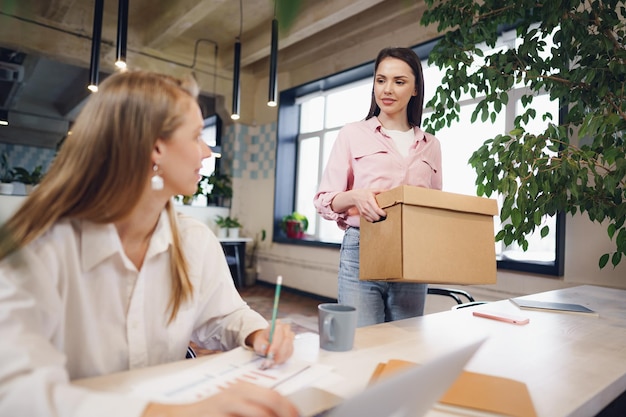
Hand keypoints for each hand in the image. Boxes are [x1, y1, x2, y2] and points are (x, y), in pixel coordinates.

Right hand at [143, 380, 298, 416]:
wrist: (179, 414)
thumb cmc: (212, 411)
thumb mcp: (236, 404)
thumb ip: (256, 406)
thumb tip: (281, 412)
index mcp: (245, 388)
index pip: (276, 397)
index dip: (291, 409)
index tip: (297, 416)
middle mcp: (237, 393)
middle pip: (272, 401)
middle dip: (286, 412)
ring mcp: (226, 404)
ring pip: (259, 412)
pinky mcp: (217, 413)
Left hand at [246, 322, 294, 364]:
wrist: (266, 341)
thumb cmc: (262, 340)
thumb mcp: (258, 342)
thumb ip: (261, 345)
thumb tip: (266, 348)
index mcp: (277, 324)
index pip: (279, 333)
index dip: (276, 345)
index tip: (270, 354)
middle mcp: (286, 329)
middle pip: (286, 341)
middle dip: (279, 353)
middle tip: (271, 361)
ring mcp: (290, 337)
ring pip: (289, 348)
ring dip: (281, 357)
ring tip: (272, 362)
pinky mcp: (292, 345)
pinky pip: (290, 353)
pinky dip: (283, 358)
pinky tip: (276, 360)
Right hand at [336, 189, 386, 222]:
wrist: (354, 197)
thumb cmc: (365, 193)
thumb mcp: (373, 190)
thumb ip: (382, 190)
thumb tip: (390, 191)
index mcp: (370, 200)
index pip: (377, 210)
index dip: (383, 213)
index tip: (386, 213)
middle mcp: (366, 207)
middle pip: (376, 217)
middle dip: (381, 217)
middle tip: (384, 214)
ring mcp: (364, 211)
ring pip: (373, 219)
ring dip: (377, 218)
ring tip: (379, 215)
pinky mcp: (362, 214)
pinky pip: (369, 220)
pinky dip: (373, 219)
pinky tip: (374, 215)